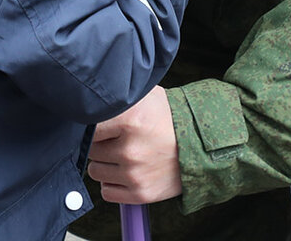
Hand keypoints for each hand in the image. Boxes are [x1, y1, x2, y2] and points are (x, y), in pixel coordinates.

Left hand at [86, 86, 182, 203]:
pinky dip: (113, 183)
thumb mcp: (147, 96)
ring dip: (106, 164)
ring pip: (96, 171)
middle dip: (102, 143)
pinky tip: (127, 170)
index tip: (104, 124)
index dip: (93, 124)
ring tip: (126, 154)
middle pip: (91, 149)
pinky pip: (107, 191)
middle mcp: (130, 149)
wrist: (201, 145)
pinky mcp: (140, 193)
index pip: (89, 127)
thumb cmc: (170, 118)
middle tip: (119, 138)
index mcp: (130, 119)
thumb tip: (93, 97)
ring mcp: (135, 174)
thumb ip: (119, 97)